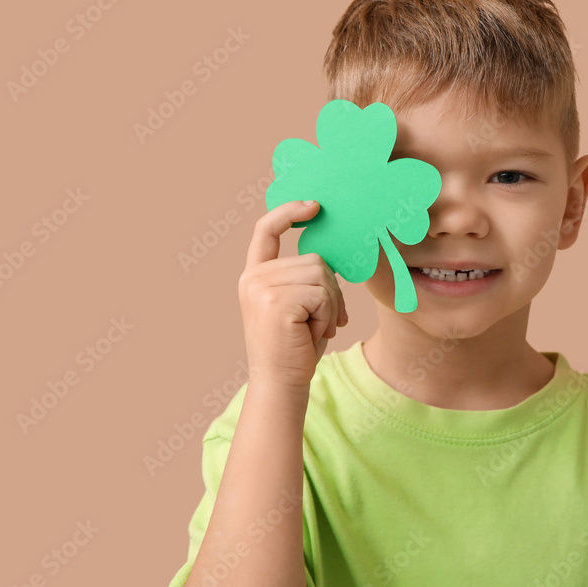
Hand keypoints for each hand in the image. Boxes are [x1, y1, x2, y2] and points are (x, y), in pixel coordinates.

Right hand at [237, 201, 347, 387]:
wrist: (281, 382)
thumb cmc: (296, 346)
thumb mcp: (298, 304)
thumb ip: (305, 277)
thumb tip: (333, 257)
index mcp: (255, 275)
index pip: (266, 230)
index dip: (289, 212)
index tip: (314, 205)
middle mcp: (253, 277)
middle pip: (314, 260)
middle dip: (330, 291)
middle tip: (322, 321)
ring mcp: (261, 288)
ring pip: (322, 276)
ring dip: (331, 305)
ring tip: (315, 328)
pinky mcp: (276, 302)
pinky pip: (323, 294)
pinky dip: (328, 315)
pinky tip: (313, 332)